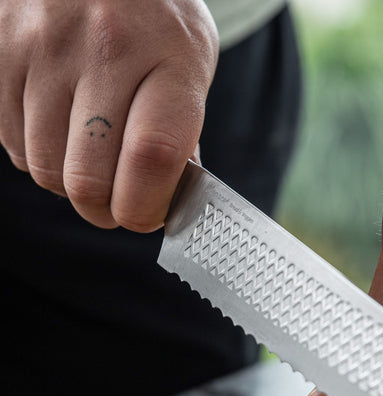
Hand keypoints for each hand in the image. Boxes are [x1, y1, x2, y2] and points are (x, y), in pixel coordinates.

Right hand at [0, 0, 217, 230]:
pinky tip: (61, 131)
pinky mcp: (0, 48)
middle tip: (115, 207)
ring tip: (90, 161)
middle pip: (88, 177)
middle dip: (102, 210)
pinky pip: (11, 140)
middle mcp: (105, 48)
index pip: (153, 155)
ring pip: (44, 167)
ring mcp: (45, 46)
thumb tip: (163, 200)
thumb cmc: (154, 19)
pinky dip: (38, 153)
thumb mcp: (190, 64)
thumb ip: (181, 133)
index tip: (144, 217)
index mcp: (171, 57)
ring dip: (69, 183)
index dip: (144, 207)